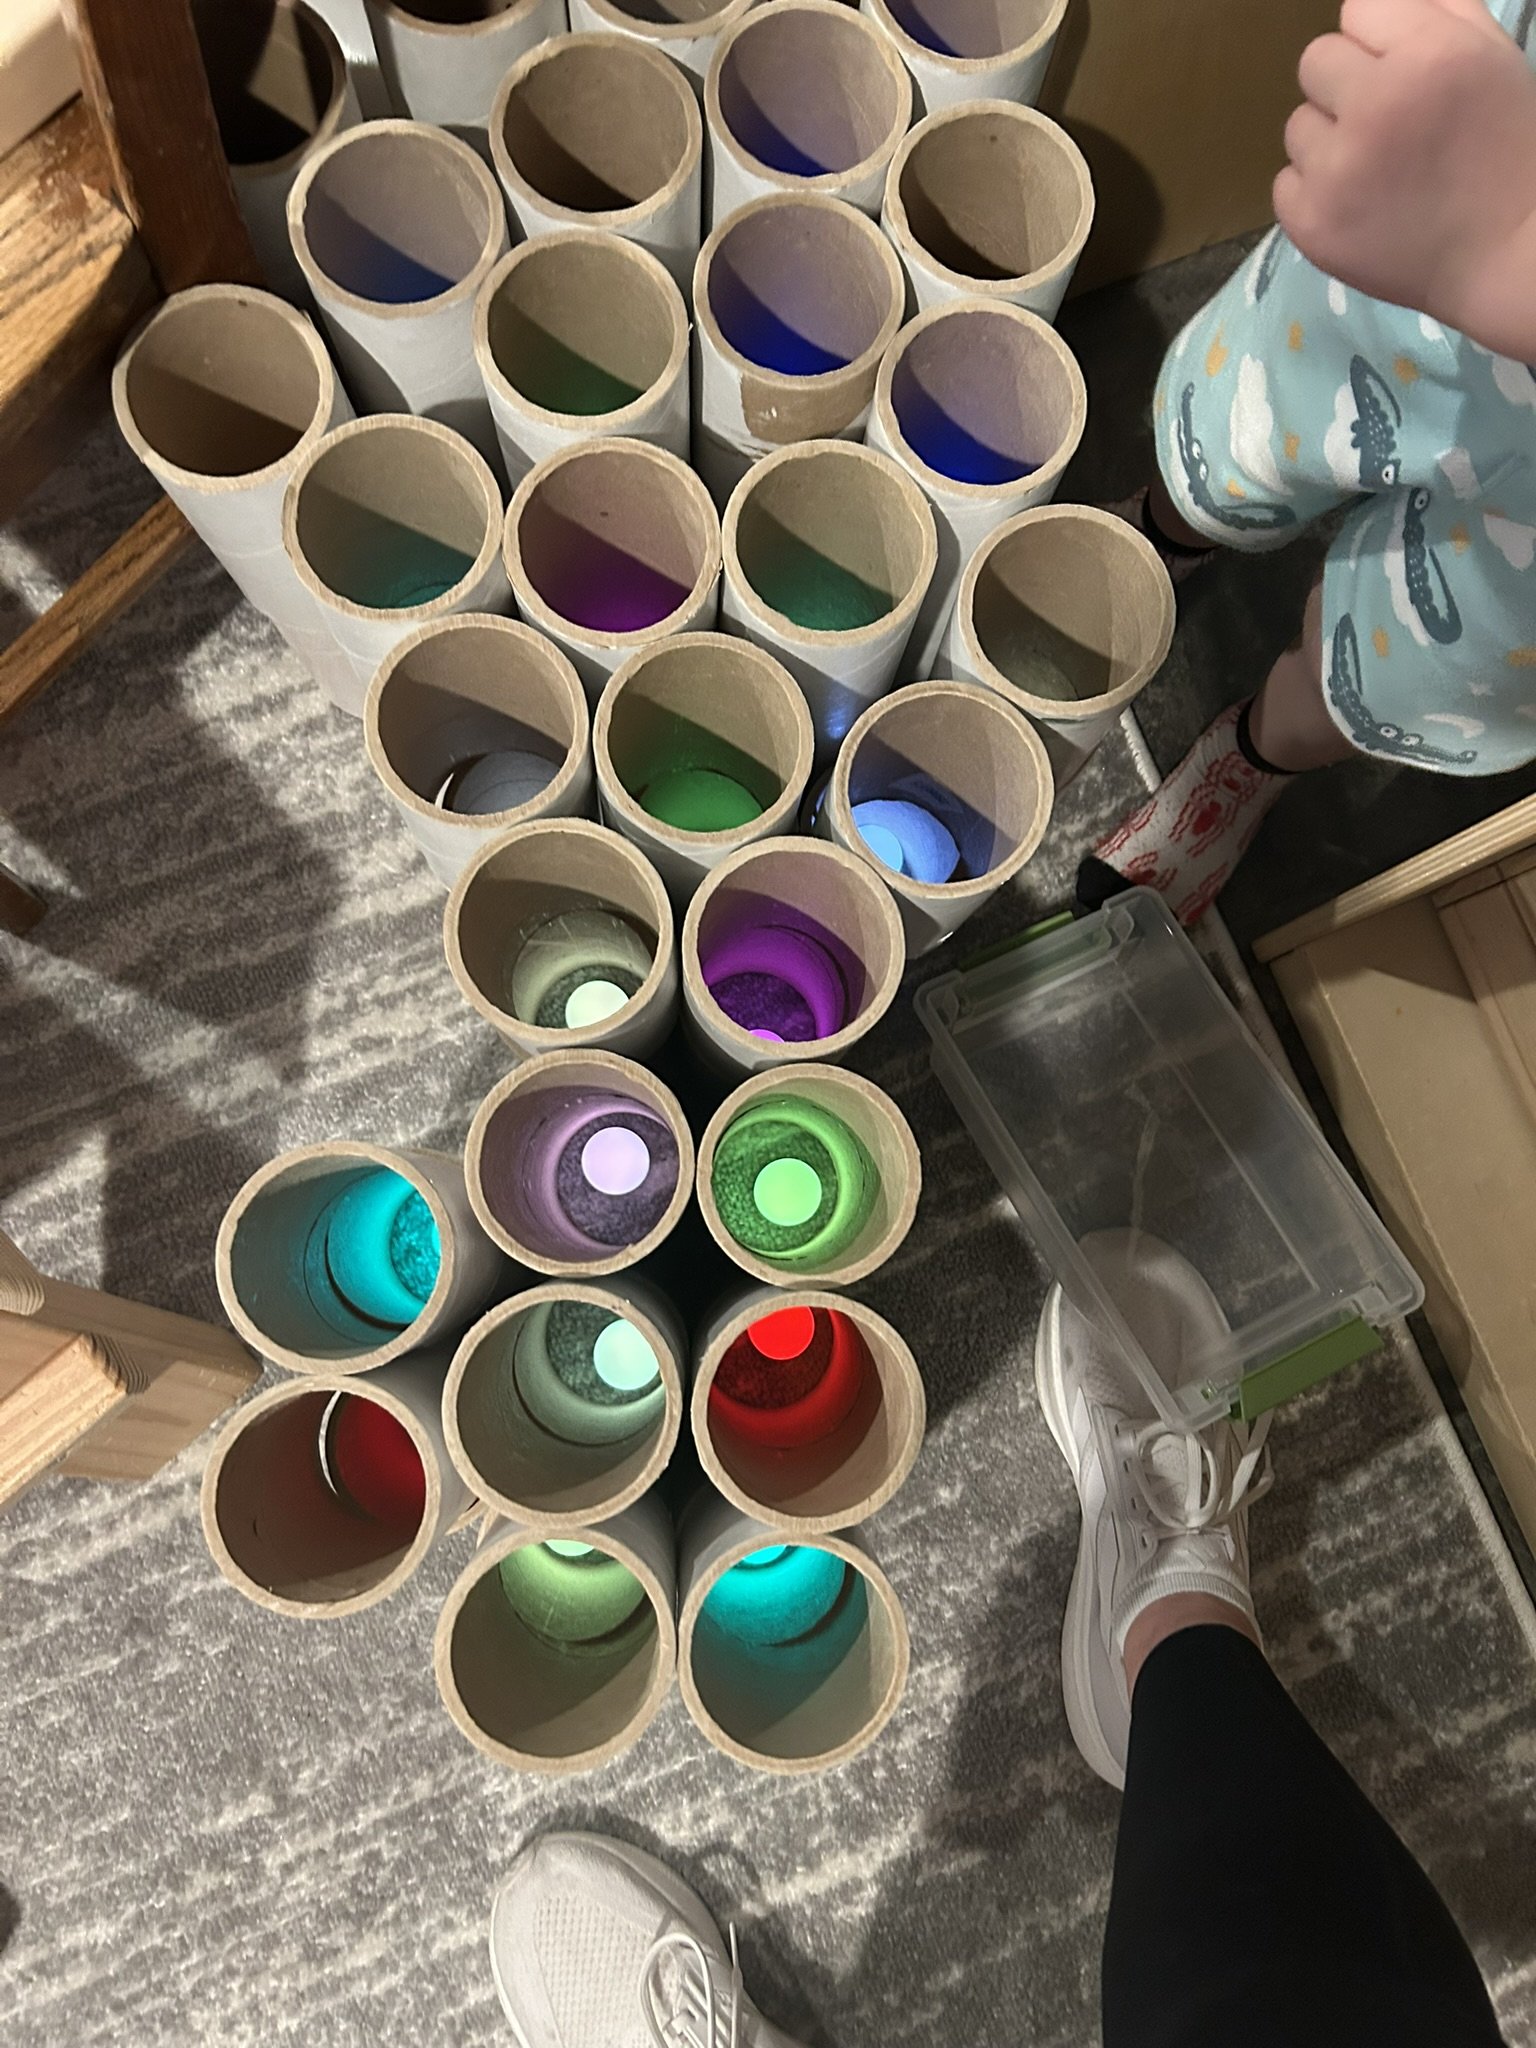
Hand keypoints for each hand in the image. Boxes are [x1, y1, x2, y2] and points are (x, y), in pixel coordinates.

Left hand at [1274, 0, 1535, 358]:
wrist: (1501, 254)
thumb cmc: (1502, 150)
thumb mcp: (1490, 59)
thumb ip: (1441, 10)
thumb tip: (1376, 4)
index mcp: (1429, 53)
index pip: (1358, 9)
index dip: (1380, 41)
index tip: (1403, 73)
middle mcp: (1376, 103)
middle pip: (1316, 60)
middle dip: (1347, 84)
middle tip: (1386, 123)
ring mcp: (1337, 168)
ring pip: (1297, 124)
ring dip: (1329, 140)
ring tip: (1375, 168)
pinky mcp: (1311, 221)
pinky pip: (1285, 183)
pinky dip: (1315, 193)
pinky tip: (1357, 205)